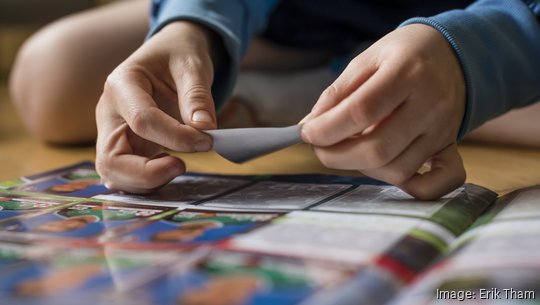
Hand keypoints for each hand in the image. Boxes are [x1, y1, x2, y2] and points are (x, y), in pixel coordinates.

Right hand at [96, 21, 218, 192]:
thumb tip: (205, 128)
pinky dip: (147, 183)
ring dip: (146, 182)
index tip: (207, 141)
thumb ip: (197, 96)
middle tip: (182, 167)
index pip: (142, 121)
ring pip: (113, 174)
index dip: (176, 137)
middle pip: (110, 158)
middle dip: (146, 173)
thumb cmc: (178, 56)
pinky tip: (171, 170)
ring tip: (179, 167)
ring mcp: (113, 133)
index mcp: (121, 84)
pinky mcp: (125, 147)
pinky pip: (126, 176)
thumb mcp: (192, 65)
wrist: (170, 56)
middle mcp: (109, 112)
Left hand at [301, 24, 465, 199]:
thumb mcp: (366, 60)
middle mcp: (431, 105)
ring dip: (362, 167)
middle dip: (336, 156)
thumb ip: (337, 94)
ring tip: (350, 148)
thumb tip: (310, 127)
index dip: (326, 129)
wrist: (452, 54)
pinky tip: (388, 169)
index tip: (307, 133)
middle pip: (377, 149)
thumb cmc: (402, 55)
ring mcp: (444, 130)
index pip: (361, 112)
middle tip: (320, 147)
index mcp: (408, 73)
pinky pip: (439, 183)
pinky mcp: (450, 148)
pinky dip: (413, 187)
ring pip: (398, 170)